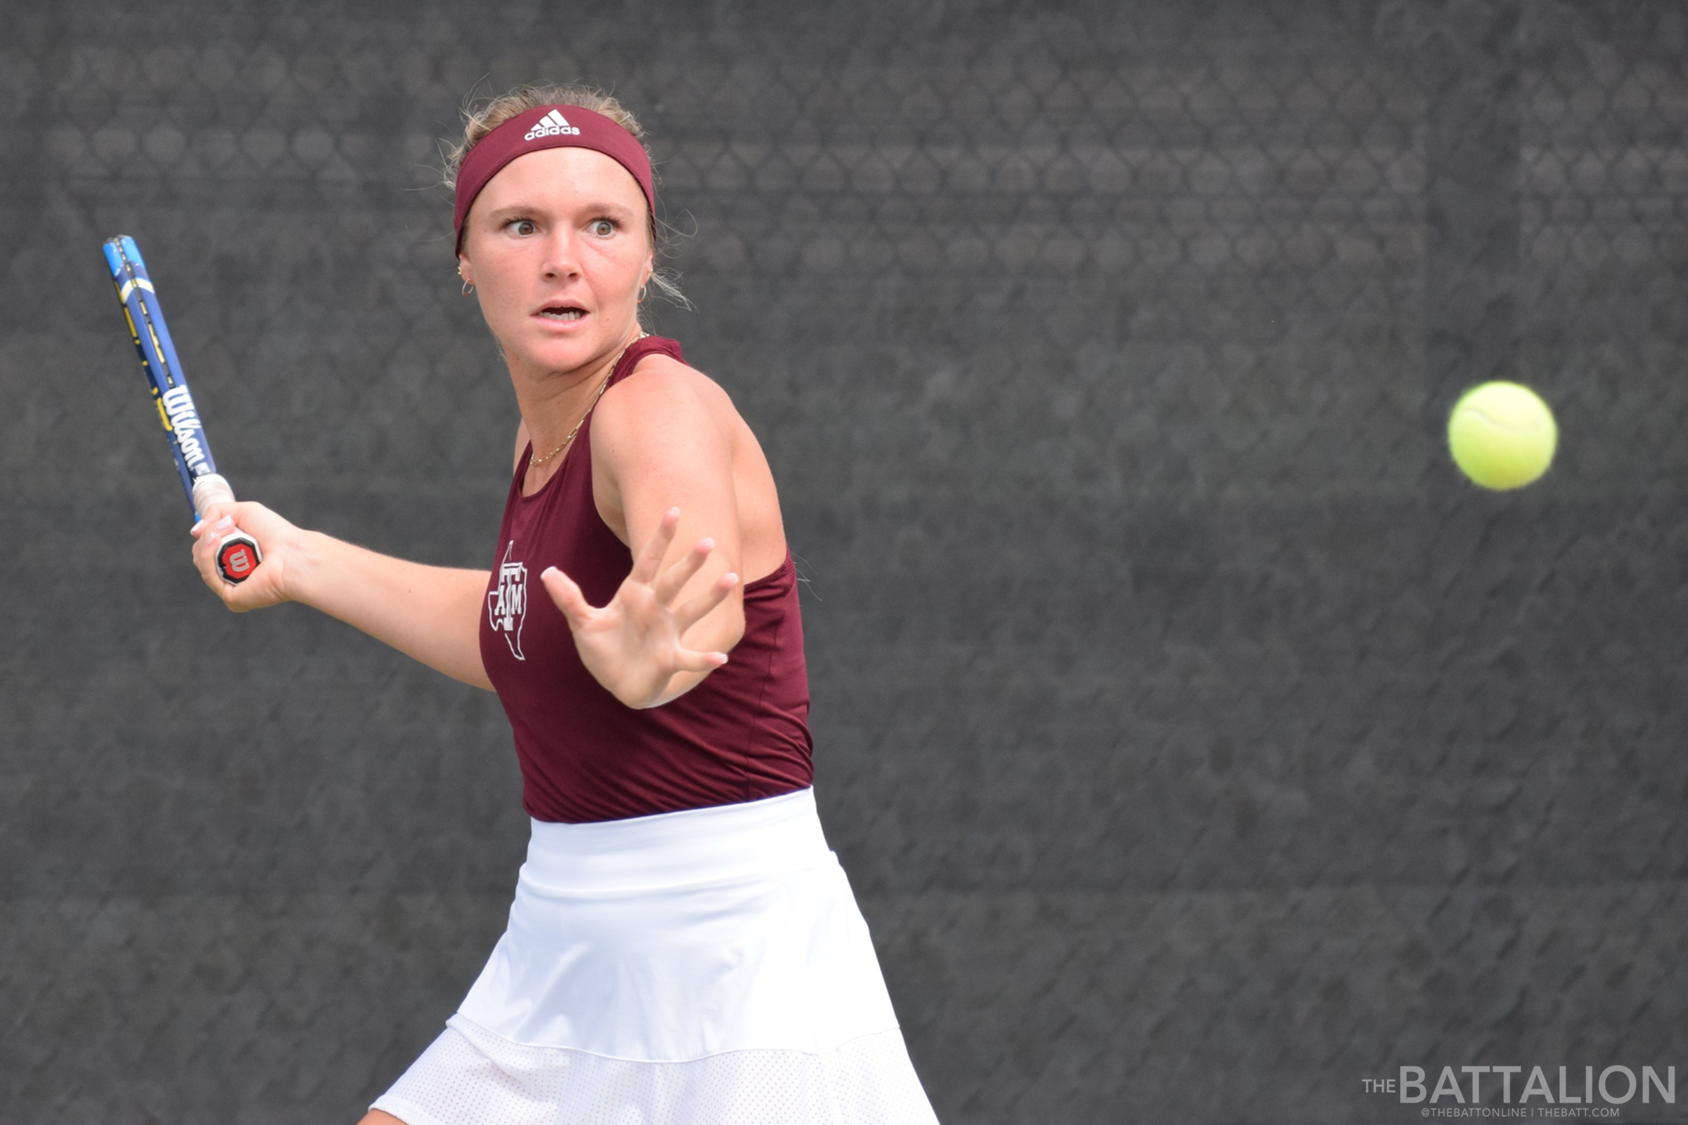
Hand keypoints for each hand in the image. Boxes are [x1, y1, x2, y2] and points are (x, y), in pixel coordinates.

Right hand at [190, 500, 300, 611]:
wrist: (292, 553)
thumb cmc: (276, 533)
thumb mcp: (243, 511)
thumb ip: (216, 512)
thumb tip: (195, 531)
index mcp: (236, 556)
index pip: (207, 546)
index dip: (207, 533)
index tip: (218, 523)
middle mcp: (233, 573)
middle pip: (199, 554)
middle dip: (208, 535)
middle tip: (227, 526)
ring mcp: (231, 586)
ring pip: (201, 563)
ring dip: (208, 541)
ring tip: (226, 530)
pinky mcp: (232, 598)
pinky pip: (208, 576)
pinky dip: (207, 556)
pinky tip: (216, 542)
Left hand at [540, 507, 738, 707]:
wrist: (617, 683)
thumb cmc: (603, 650)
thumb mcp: (582, 623)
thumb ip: (568, 598)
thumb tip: (546, 572)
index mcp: (635, 594)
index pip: (648, 560)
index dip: (660, 537)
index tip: (673, 511)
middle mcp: (656, 609)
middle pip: (674, 581)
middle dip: (690, 562)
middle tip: (708, 541)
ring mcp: (667, 633)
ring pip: (692, 611)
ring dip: (711, 596)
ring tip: (729, 578)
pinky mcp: (671, 659)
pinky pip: (690, 657)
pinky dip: (705, 658)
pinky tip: (721, 658)